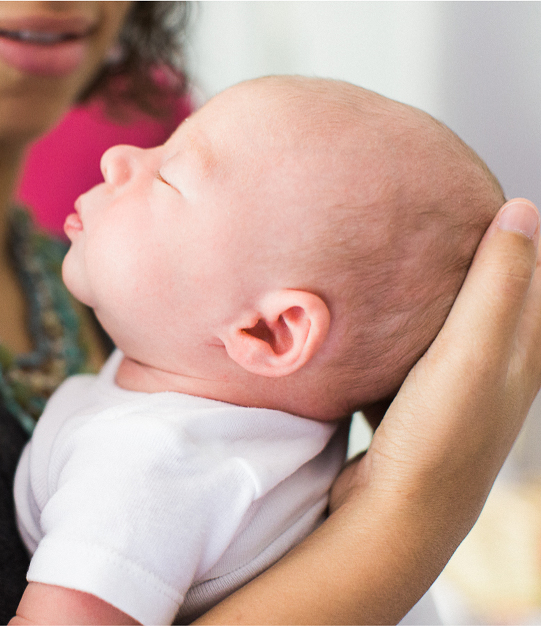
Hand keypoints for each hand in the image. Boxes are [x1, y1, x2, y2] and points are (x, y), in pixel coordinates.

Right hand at [343, 198, 540, 520]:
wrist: (397, 514)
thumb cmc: (438, 435)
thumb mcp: (471, 351)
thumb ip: (498, 283)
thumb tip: (522, 208)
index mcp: (524, 350)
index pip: (536, 277)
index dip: (517, 239)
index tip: (478, 204)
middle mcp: (498, 370)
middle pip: (493, 300)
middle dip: (470, 263)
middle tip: (431, 229)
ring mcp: (457, 392)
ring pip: (451, 327)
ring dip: (431, 299)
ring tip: (397, 267)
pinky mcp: (419, 408)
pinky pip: (415, 355)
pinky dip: (401, 335)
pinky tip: (371, 326)